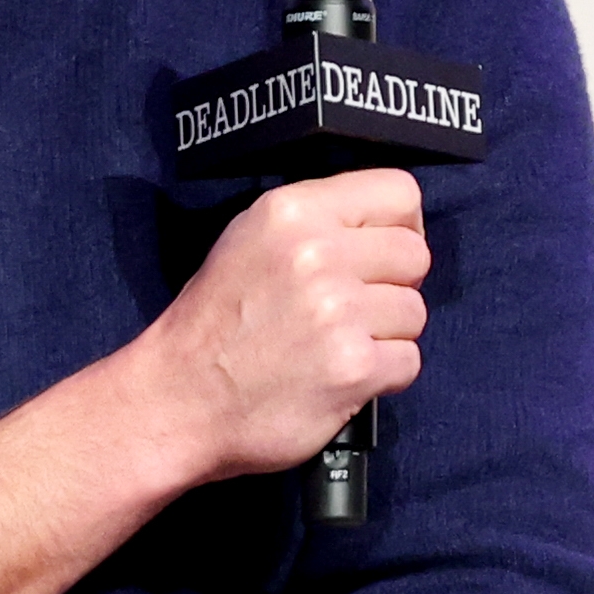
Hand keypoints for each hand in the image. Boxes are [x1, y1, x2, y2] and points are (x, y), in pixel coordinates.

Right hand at [134, 168, 429, 484]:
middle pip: (415, 255)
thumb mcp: (251, 240)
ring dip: (387, 335)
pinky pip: (409, 360)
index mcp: (292, 212)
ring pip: (415, 311)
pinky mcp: (353, 366)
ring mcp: (337, 311)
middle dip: (393, 286)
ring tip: (337, 345)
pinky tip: (340, 376)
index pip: (398, 192)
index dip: (402, 226)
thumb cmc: (215, 326)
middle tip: (354, 311)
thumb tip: (387, 224)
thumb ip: (318, 223)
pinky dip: (383, 376)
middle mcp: (317, 253)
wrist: (178, 400)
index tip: (384, 254)